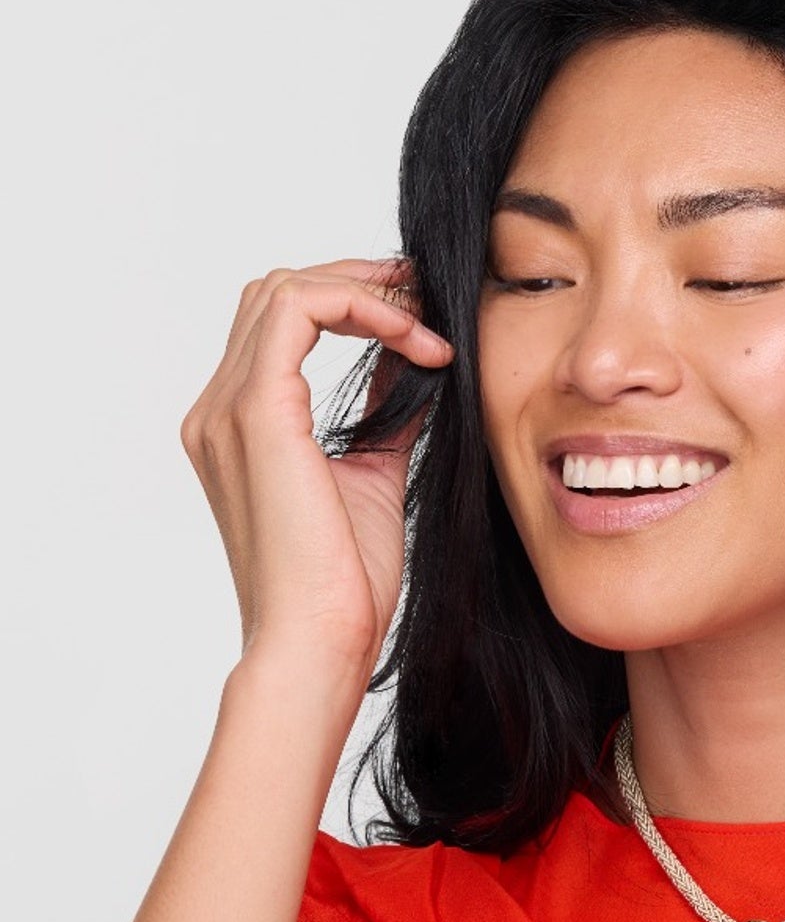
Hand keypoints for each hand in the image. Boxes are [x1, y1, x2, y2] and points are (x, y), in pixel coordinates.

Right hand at [179, 257, 453, 681]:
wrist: (319, 639)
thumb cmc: (345, 581)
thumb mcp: (375, 473)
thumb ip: (386, 413)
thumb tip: (417, 363)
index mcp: (239, 427)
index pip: (280, 324)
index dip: (350, 301)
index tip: (420, 315)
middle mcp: (219, 411)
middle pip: (275, 293)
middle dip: (357, 281)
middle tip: (427, 294)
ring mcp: (228, 410)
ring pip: (283, 290)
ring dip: (363, 290)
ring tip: (428, 318)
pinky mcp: (258, 415)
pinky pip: (299, 311)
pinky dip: (363, 308)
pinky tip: (418, 341)